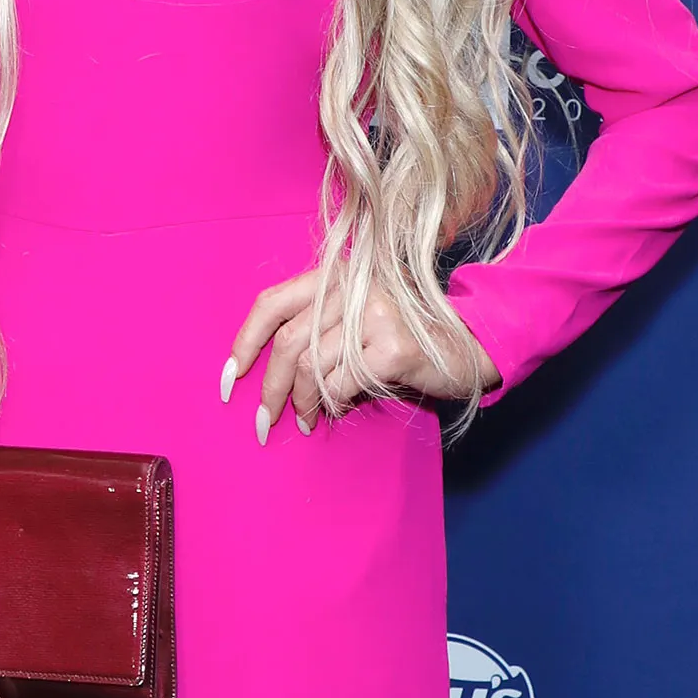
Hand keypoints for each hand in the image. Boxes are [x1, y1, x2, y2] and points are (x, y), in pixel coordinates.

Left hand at [221, 269, 500, 442]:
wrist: (468, 348)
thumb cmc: (402, 339)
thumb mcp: (355, 323)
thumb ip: (317, 331)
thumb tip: (269, 376)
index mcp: (335, 275)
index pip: (271, 302)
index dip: (244, 342)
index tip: (229, 379)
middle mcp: (352, 285)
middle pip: (288, 341)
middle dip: (269, 388)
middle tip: (264, 422)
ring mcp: (374, 313)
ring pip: (310, 365)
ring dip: (301, 402)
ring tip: (306, 421)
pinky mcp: (393, 346)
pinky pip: (341, 383)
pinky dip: (332, 404)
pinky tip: (337, 410)